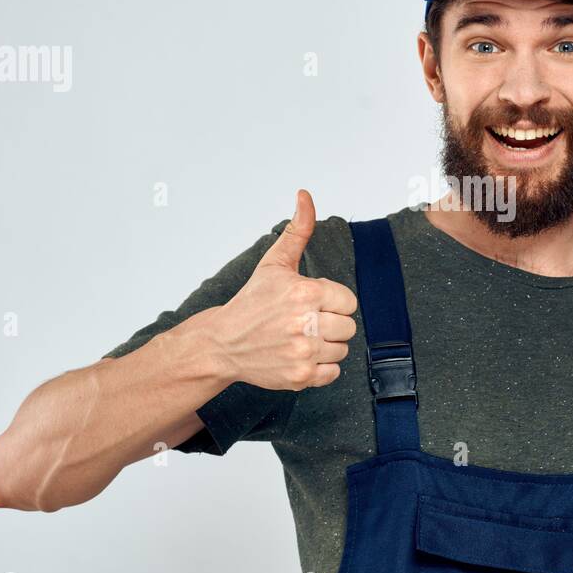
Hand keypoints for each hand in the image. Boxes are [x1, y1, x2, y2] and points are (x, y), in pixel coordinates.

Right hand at [208, 189, 357, 390]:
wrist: (223, 343)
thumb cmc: (252, 302)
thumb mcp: (275, 263)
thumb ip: (297, 230)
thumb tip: (305, 196)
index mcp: (305, 293)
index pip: (348, 301)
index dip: (332, 301)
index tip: (312, 303)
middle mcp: (306, 323)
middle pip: (348, 327)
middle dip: (330, 323)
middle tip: (305, 322)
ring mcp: (303, 352)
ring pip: (341, 350)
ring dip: (326, 346)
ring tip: (301, 338)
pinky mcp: (300, 377)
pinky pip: (333, 372)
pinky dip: (321, 368)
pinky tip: (299, 355)